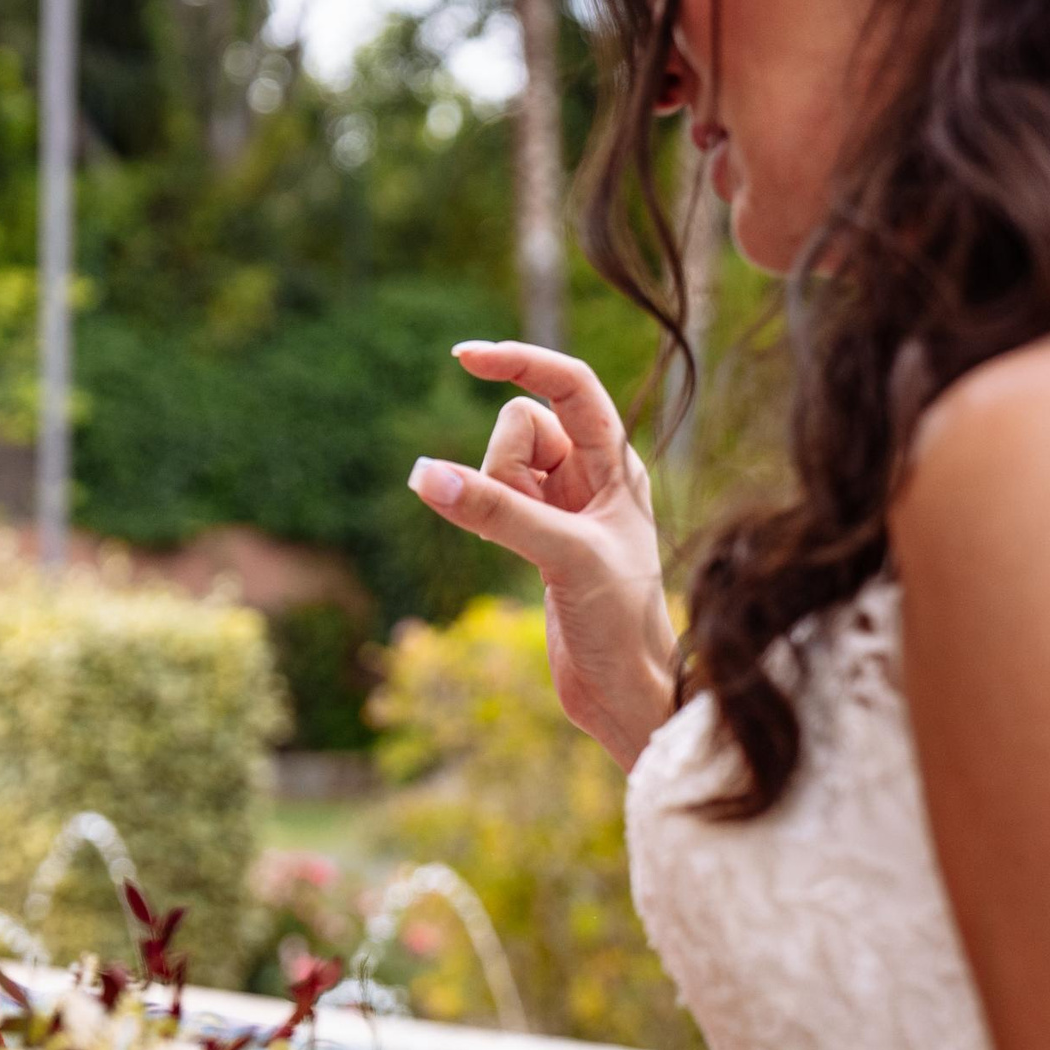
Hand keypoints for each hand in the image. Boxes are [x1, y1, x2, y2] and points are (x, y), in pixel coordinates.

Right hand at [410, 343, 677, 769]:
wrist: (625, 694)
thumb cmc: (622, 625)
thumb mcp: (563, 557)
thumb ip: (496, 513)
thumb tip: (423, 474)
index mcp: (619, 463)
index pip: (569, 385)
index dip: (521, 361)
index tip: (464, 355)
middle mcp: (592, 476)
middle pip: (520, 427)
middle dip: (505, 466)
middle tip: (534, 524)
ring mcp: (562, 507)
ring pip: (500, 465)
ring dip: (495, 499)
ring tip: (530, 551)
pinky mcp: (536, 539)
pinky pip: (491, 501)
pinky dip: (483, 515)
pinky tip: (502, 550)